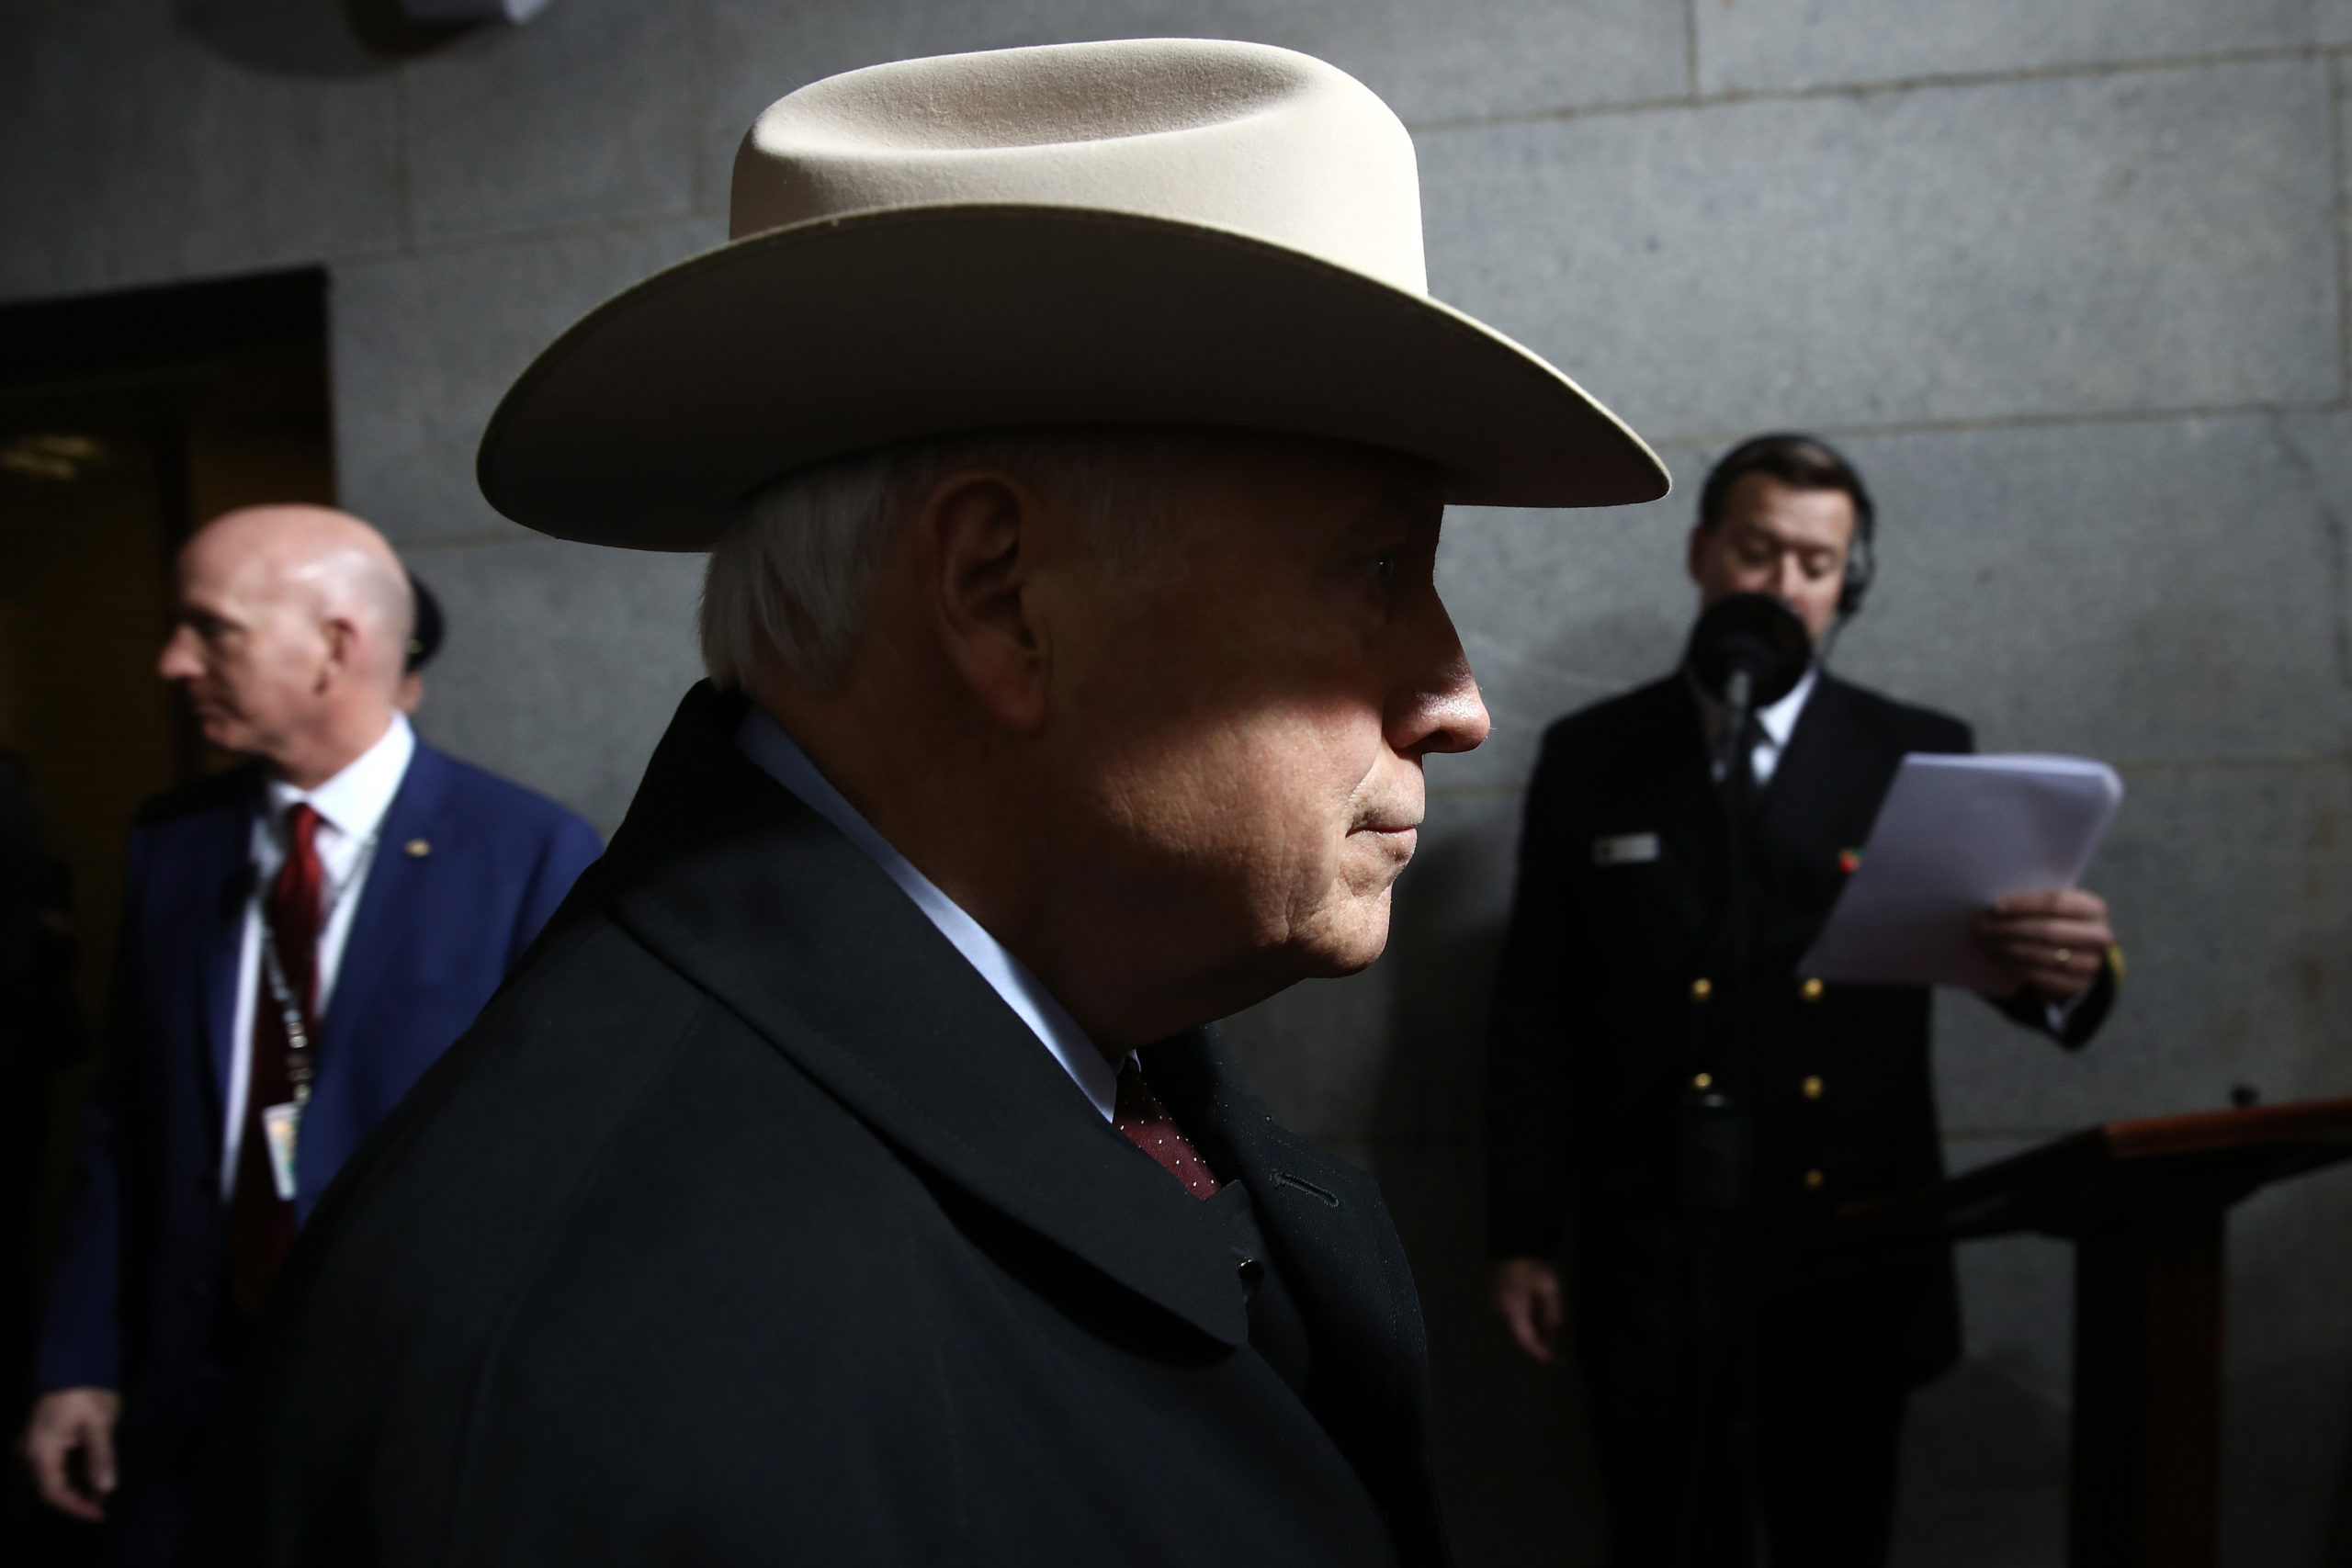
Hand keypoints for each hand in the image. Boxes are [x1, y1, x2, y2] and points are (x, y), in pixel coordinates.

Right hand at [21, 1386, 120, 1520]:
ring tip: (101, 1494)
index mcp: (40, 1450)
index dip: (75, 1507)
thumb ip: (101, 1457)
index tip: (99, 1515)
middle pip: (48, 1489)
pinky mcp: (38, 1442)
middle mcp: (28, 1453)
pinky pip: (50, 1468)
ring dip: (73, 1489)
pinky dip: (69, 1476)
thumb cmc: (86, 1393)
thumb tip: (106, 1488)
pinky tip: (90, 1477)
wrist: (74, 1365)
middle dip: (76, 1500)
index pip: (52, 1493)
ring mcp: (30, 1447)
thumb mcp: (99, 1424)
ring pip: (49, 1480)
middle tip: (103, 1506)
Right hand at [1493, 1257, 1562, 1363]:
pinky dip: (1530, 1324)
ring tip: (1554, 1335)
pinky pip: (1516, 1320)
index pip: (1525, 1340)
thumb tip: (1554, 1338)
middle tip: (1558, 1349)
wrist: (1517, 1248)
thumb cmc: (1533, 1268)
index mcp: (1512, 1310)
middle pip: (1521, 1336)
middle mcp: (1501, 1313)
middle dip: (1540, 1343)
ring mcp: (1499, 1308)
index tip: (1552, 1360)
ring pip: (1519, 1329)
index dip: (1538, 1352)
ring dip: (1535, 1333)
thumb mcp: (1548, 1291)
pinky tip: (1543, 1322)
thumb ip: (1551, 1316)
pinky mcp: (1501, 1303)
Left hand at [1975, 888, 2112, 1001]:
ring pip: (2043, 955)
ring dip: (2009, 949)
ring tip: (1987, 942)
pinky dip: (2016, 967)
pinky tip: (1999, 958)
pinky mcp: (2078, 986)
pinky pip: (2041, 976)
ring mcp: (2092, 964)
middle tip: (1982, 927)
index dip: (2024, 904)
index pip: (2057, 902)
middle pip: (2048, 930)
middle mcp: (2099, 936)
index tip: (1995, 906)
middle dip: (2010, 928)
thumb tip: (1996, 905)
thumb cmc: (2058, 924)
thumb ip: (2034, 904)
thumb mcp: (2055, 910)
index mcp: (2094, 909)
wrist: (2078, 959)